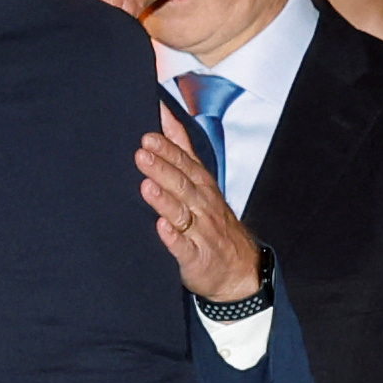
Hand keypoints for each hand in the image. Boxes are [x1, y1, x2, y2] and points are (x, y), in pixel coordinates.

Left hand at [139, 111, 261, 301]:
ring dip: (164, 200)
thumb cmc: (212, 220)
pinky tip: (161, 228)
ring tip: (146, 186)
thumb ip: (182, 147)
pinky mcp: (196, 258)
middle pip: (182, 185)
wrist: (240, 268)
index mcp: (202, 186)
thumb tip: (164, 114)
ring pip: (182, 213)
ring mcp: (200, 233)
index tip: (148, 137)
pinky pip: (184, 248)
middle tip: (142, 154)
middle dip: (163, 169)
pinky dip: (174, 238)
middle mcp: (202, 206)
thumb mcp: (201, 180)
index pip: (186, 164)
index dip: (168, 150)